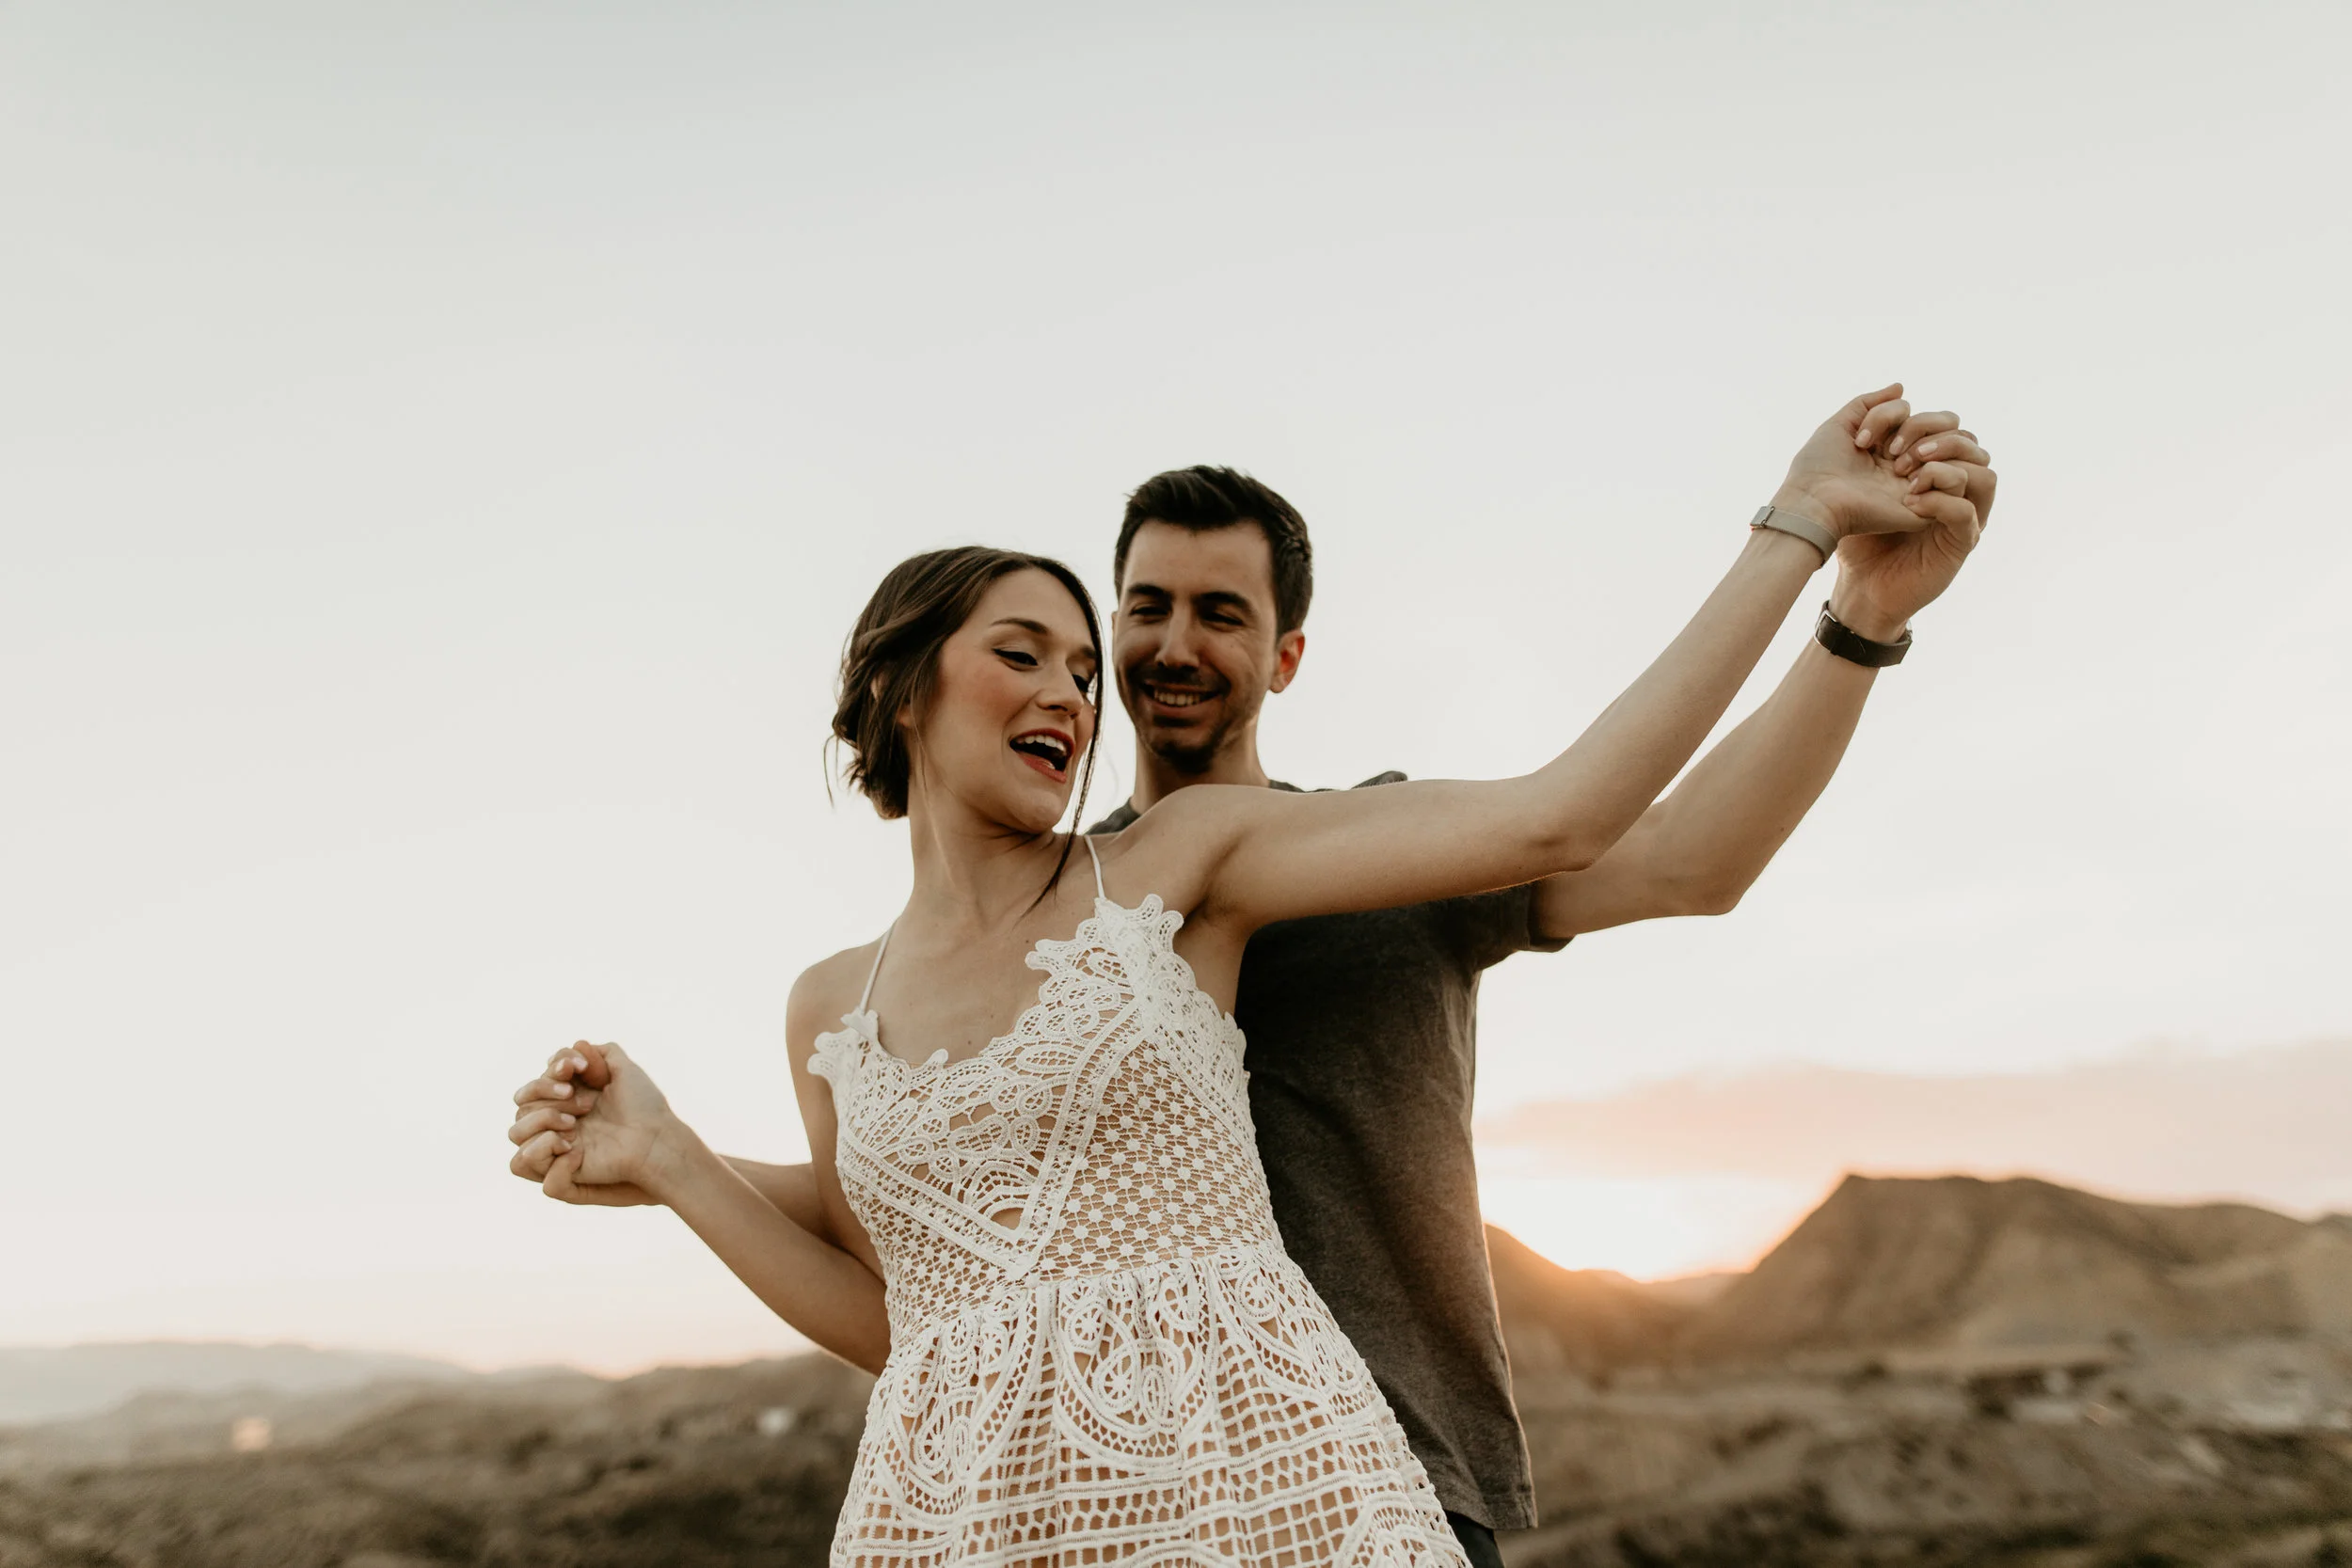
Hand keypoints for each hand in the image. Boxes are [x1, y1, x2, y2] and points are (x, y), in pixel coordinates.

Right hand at [507, 1041, 679, 1203]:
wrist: (655, 1140)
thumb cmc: (644, 1107)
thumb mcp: (624, 1070)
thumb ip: (599, 1054)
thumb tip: (578, 1045)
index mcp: (570, 1096)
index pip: (540, 1078)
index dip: (556, 1067)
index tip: (581, 1066)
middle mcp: (558, 1118)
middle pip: (522, 1101)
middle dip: (547, 1090)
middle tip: (584, 1099)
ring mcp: (556, 1143)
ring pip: (515, 1129)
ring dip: (544, 1118)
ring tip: (575, 1122)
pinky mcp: (557, 1167)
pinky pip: (524, 1160)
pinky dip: (544, 1146)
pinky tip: (572, 1144)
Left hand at [1772, 385, 1978, 543]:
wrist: (1814, 504)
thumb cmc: (1819, 467)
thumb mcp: (1840, 424)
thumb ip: (1869, 403)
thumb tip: (1901, 387)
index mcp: (1888, 445)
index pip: (1915, 414)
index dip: (1890, 417)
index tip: (1860, 441)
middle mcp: (1907, 462)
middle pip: (1946, 425)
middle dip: (1917, 427)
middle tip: (1887, 452)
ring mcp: (1919, 484)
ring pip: (1958, 448)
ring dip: (1929, 449)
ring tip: (1898, 470)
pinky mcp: (1928, 507)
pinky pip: (1958, 479)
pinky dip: (1937, 472)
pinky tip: (1908, 487)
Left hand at [1832, 413, 1996, 637]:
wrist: (1829, 564)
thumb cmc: (1837, 515)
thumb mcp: (1842, 452)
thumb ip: (1869, 413)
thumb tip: (1902, 388)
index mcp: (1921, 462)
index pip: (1944, 425)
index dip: (1913, 422)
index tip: (1867, 440)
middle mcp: (1941, 483)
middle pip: (1968, 440)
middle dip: (1933, 437)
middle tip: (1894, 456)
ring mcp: (1951, 510)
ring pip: (1983, 470)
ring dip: (1948, 464)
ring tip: (1908, 475)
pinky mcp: (1954, 541)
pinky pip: (1967, 510)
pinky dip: (1942, 499)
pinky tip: (1910, 500)